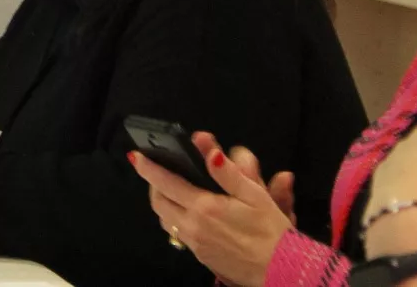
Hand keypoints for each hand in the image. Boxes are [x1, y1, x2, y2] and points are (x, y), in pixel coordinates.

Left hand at [130, 132, 295, 286]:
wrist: (280, 270)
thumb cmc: (270, 230)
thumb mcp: (254, 194)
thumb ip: (226, 170)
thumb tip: (206, 146)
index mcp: (203, 207)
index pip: (165, 183)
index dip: (148, 168)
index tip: (136, 156)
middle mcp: (193, 227)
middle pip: (158, 203)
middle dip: (154, 185)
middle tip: (159, 172)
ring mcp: (195, 244)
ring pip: (166, 220)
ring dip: (163, 204)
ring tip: (171, 190)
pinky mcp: (201, 256)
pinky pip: (179, 234)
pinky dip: (175, 219)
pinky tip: (189, 213)